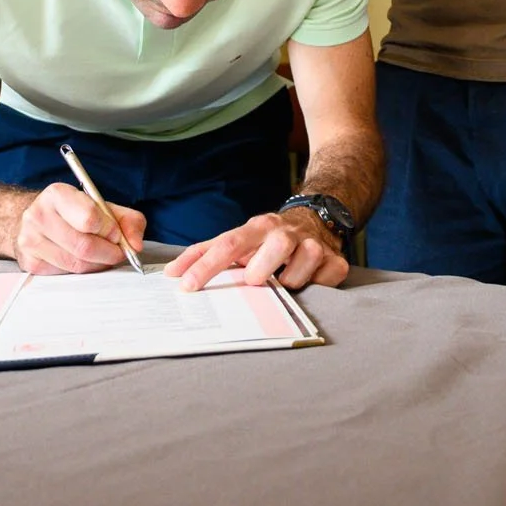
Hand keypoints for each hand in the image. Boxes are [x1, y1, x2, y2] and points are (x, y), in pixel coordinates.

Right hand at [12, 183, 145, 275]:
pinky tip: (83, 261)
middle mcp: (38, 215)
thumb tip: (135, 245)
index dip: (110, 230)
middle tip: (117, 252)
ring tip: (102, 256)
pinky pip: (64, 275)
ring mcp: (30, 240)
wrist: (38, 219)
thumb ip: (127, 220)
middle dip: (108, 253)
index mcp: (58, 194)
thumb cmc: (74, 212)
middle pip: (83, 246)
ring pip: (75, 264)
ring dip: (97, 265)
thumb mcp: (103, 207)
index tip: (116, 234)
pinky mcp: (29, 262)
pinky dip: (81, 272)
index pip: (89, 218)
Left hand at [164, 207, 348, 291]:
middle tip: (256, 280)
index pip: (227, 245)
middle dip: (260, 271)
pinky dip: (317, 285)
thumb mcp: (240, 238)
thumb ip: (205, 253)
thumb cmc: (268, 238)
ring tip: (286, 279)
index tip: (186, 286)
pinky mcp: (335, 260)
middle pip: (270, 251)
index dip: (206, 266)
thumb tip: (170, 272)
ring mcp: (312, 245)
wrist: (318, 218)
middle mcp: (285, 233)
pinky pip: (325, 280)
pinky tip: (312, 278)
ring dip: (290, 281)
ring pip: (300, 269)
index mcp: (258, 227)